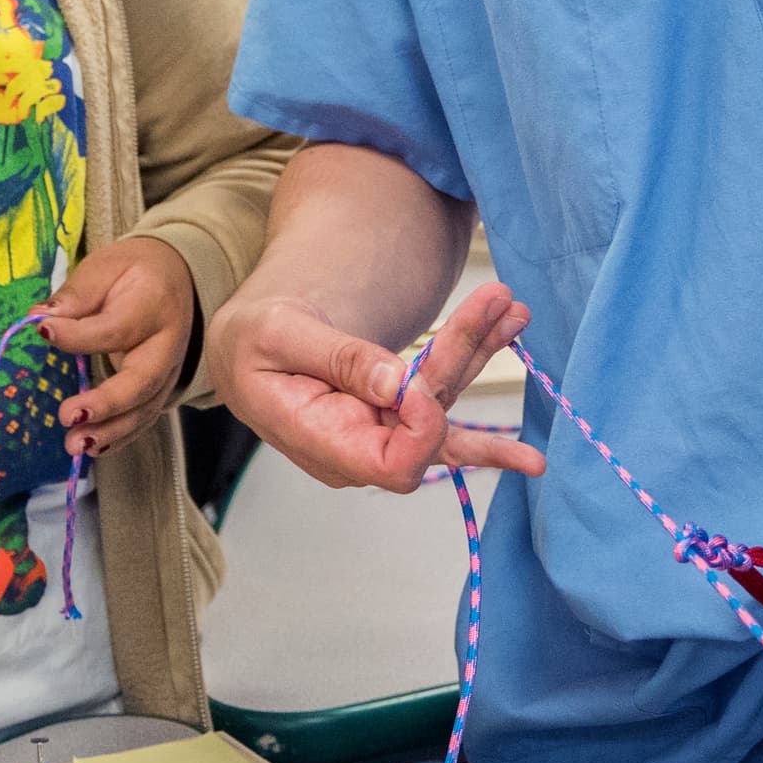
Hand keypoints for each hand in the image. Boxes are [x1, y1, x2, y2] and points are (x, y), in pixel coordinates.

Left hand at [36, 236, 196, 456]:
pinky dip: (119, 437)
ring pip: (144, 409)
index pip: (116, 327)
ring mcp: (168, 373)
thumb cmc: (133, 273)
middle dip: (106, 404)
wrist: (176, 279)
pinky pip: (143, 419)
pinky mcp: (160, 390)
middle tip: (68, 415)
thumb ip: (76, 295)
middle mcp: (167, 345)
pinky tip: (92, 447)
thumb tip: (40, 317)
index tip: (42, 330)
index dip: (79, 334)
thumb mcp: (105, 267)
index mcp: (153, 305)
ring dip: (110, 432)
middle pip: (141, 381)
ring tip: (75, 445)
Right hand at [204, 284, 544, 491]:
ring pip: (444, 403)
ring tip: (512, 309)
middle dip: (463, 359)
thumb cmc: (251, 341)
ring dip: (478, 352)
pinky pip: (444, 399)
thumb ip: (338, 360)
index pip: (391, 462)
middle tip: (496, 300)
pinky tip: (515, 348)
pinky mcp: (397, 414)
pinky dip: (475, 366)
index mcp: (320, 441)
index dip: (422, 431)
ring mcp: (382, 433)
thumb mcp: (279, 336)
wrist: (247, 347)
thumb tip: (398, 384)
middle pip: (429, 424)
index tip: (426, 380)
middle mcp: (359, 449)